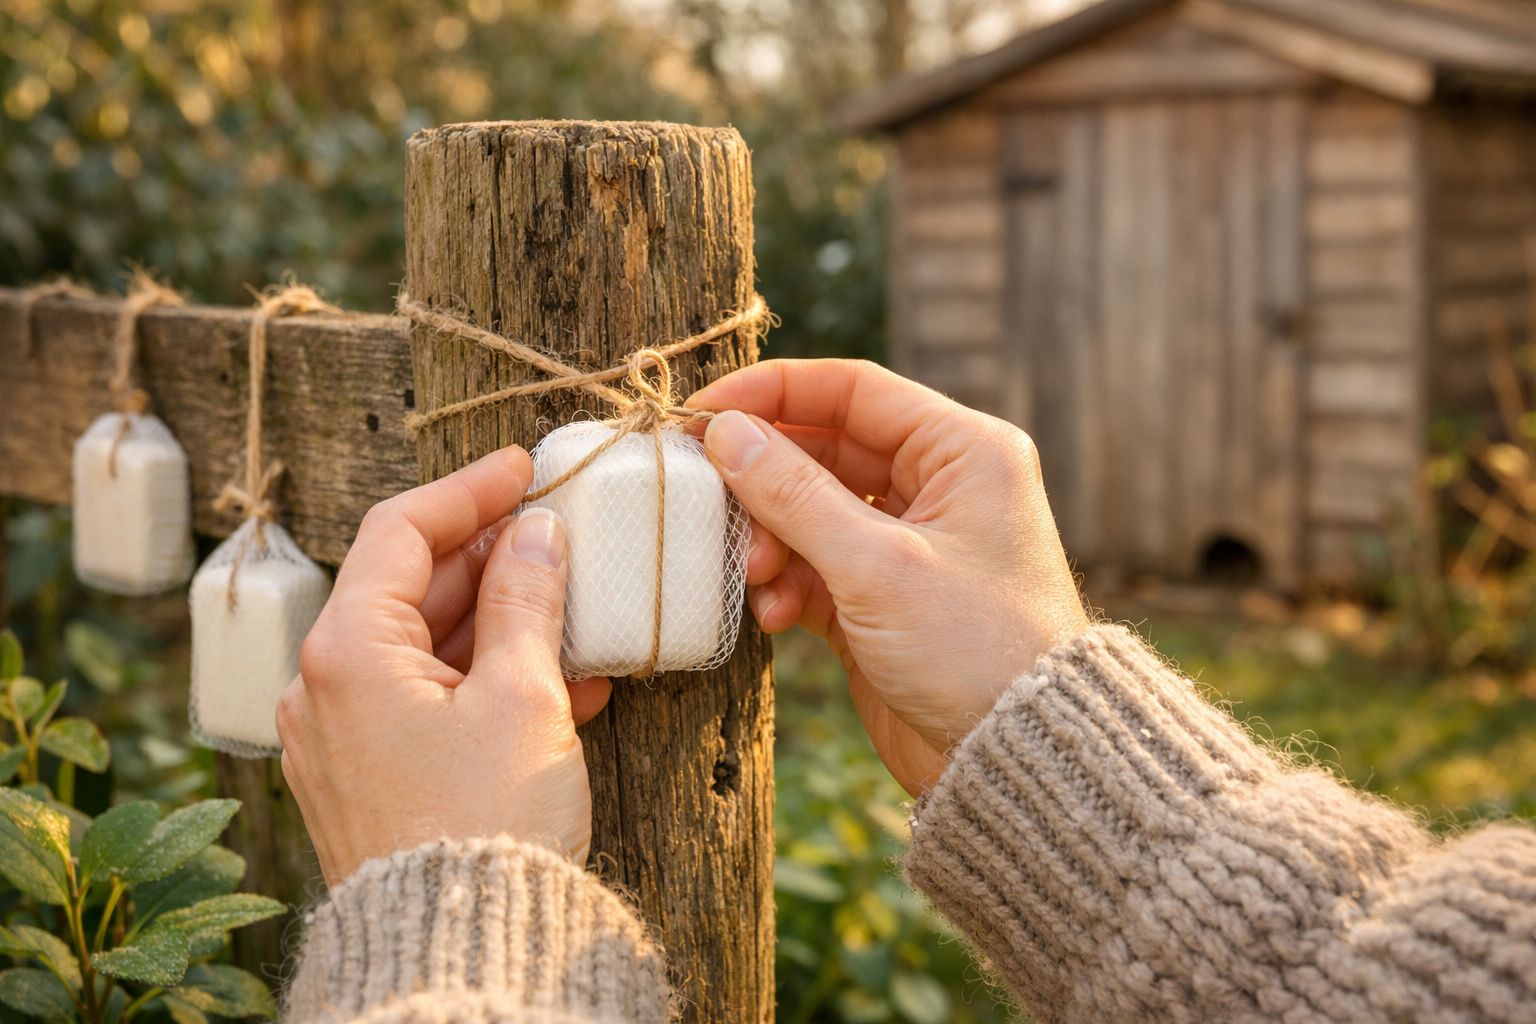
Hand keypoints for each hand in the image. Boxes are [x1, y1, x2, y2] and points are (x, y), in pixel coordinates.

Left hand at [277, 448, 611, 885]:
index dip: (468, 490)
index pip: (401, 531)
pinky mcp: (373, 778)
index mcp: (347, 651)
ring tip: (578, 615)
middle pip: (412, 588)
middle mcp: (326, 688)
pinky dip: (490, 682)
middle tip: (560, 539)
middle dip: (494, 562)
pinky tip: (563, 682)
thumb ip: (527, 601)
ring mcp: (344, 738)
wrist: (461, 950)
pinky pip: (431, 702)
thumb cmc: (486, 822)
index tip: (524, 467)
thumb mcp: (523, 696)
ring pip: (428, 648)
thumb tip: (535, 535)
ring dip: (503, 625)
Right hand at [690, 360, 1088, 794]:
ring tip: (757, 576)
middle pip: (824, 450)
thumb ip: (793, 493)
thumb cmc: (972, 649)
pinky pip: (816, 566)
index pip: (853, 389)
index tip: (703, 412)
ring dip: (772, 540)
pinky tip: (778, 615)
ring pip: (812, 511)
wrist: (1014, 760)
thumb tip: (725, 433)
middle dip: (765, 481)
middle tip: (710, 504)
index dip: (773, 392)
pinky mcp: (884, 599)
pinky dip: (789, 584)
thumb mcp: (876, 565)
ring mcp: (910, 544)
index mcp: (963, 450)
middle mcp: (940, 486)